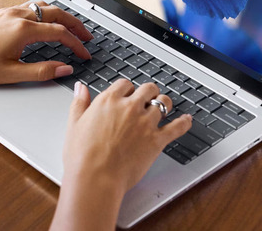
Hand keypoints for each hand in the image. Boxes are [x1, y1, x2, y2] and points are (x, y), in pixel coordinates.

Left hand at [0, 1, 92, 83]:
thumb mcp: (11, 74)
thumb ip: (42, 71)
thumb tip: (65, 69)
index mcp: (23, 30)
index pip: (60, 33)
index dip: (77, 44)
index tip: (85, 54)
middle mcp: (18, 15)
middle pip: (57, 14)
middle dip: (76, 25)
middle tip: (87, 37)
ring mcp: (10, 11)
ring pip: (44, 7)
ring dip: (61, 16)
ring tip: (71, 28)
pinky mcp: (2, 12)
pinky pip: (31, 6)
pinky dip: (46, 13)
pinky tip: (46, 22)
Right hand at [51, 79, 191, 229]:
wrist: (95, 177)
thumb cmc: (82, 156)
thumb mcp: (74, 124)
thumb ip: (79, 103)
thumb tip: (80, 88)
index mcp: (108, 101)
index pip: (124, 83)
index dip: (127, 88)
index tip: (127, 93)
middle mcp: (129, 107)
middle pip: (148, 89)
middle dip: (149, 92)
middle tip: (148, 97)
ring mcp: (145, 123)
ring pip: (164, 103)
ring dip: (164, 104)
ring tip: (163, 107)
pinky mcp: (157, 140)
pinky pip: (177, 127)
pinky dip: (184, 122)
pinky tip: (186, 120)